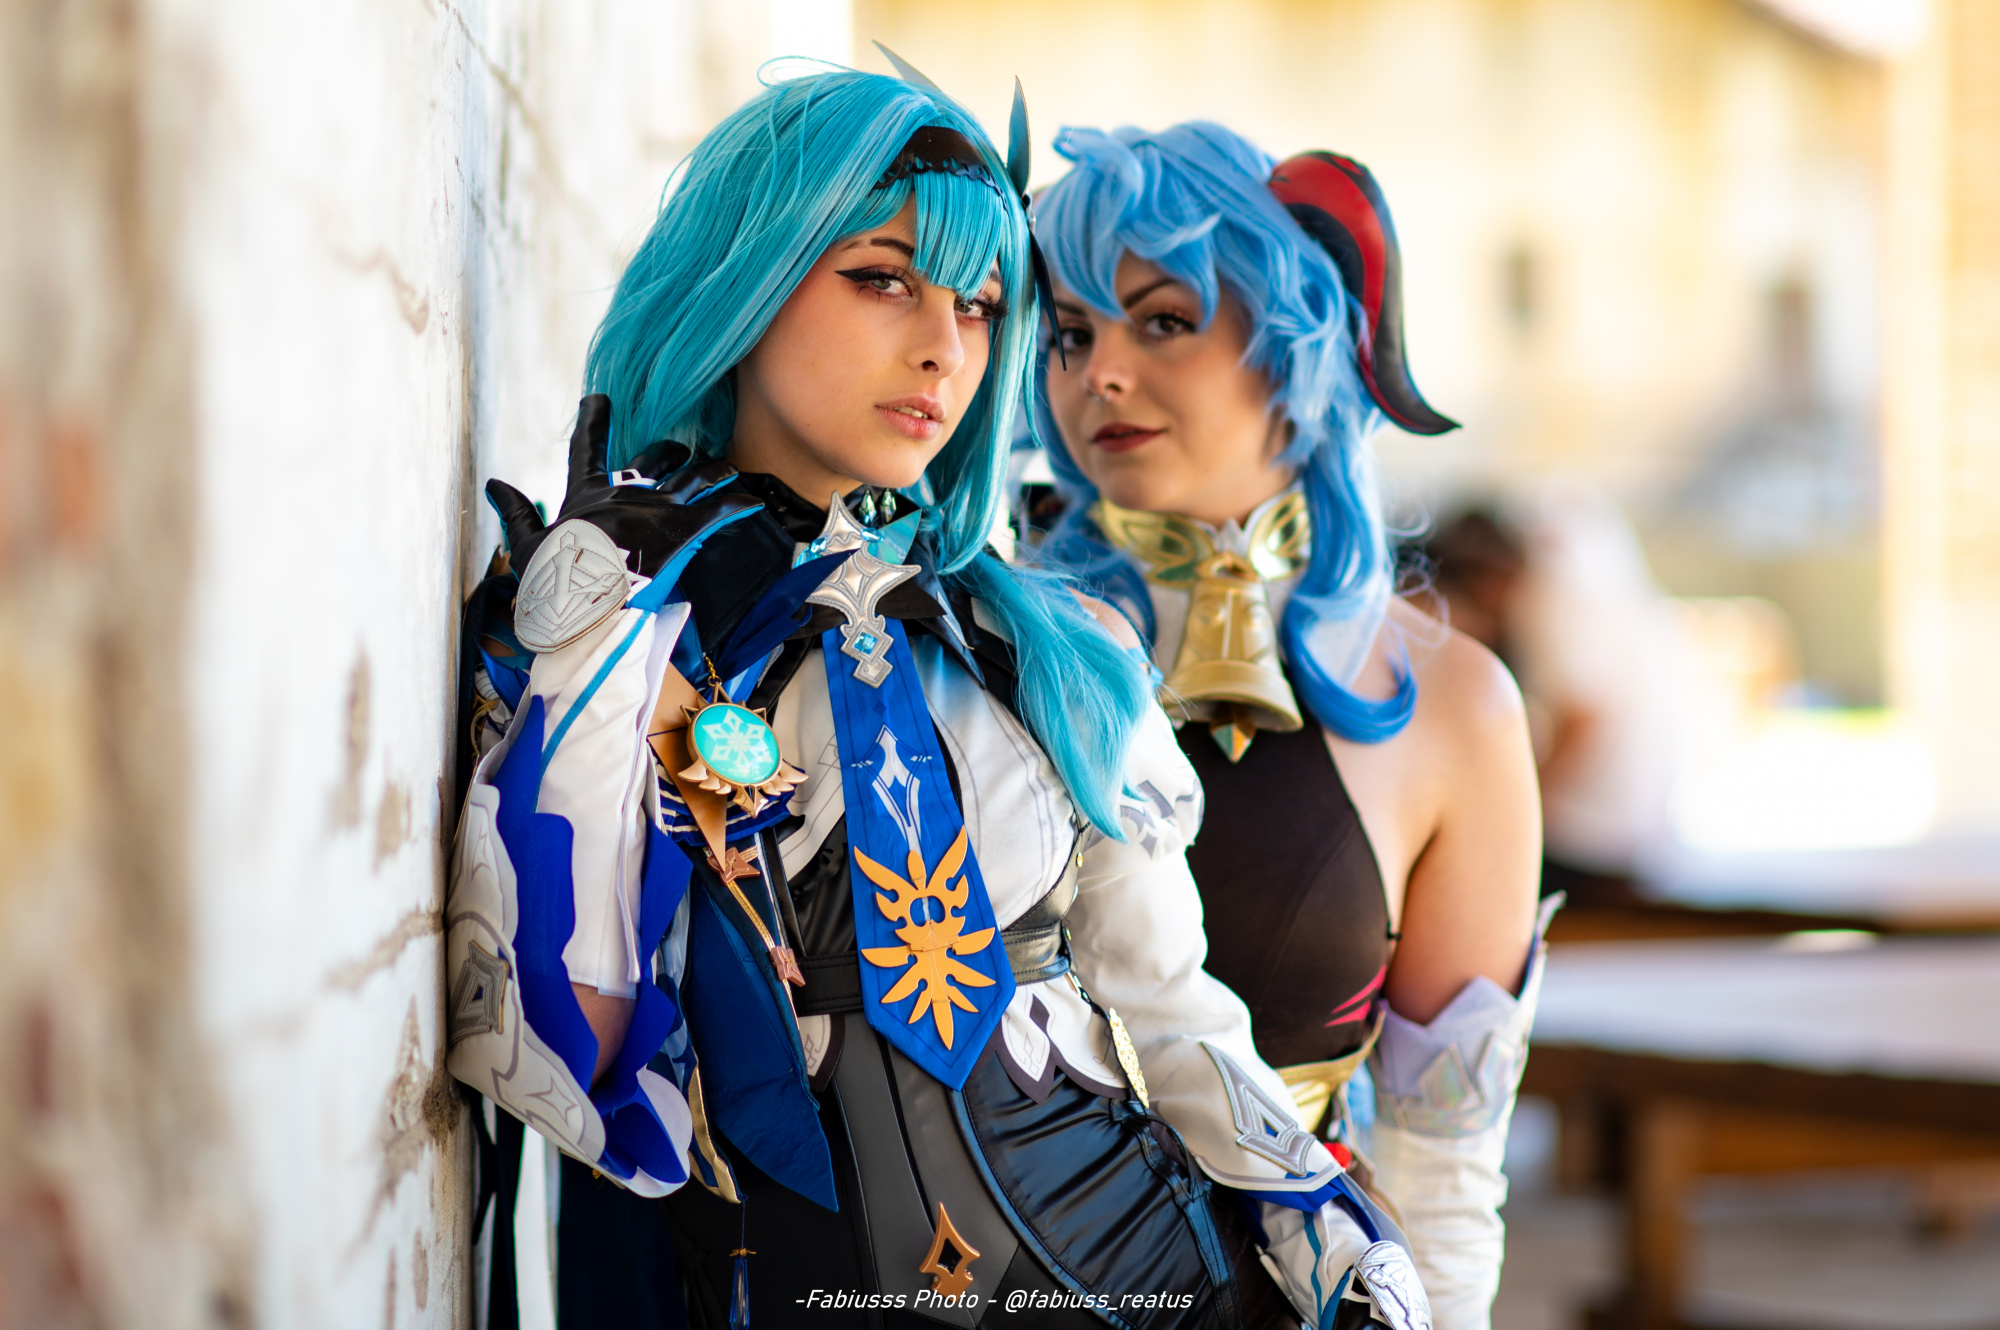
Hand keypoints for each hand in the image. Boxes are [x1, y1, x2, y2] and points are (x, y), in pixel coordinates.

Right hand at [485, 395, 760, 578]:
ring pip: (696, 477)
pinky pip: (719, 509)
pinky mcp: (682, 531)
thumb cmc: (554, 590)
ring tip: (728, 468)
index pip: (587, 448)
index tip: (600, 398)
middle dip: (669, 451)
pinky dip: (737, 503)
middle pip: (654, 457)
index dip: (594, 420)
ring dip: (714, 471)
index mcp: (586, 497)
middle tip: (681, 452)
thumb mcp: (527, 550)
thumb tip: (494, 484)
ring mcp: (655, 510)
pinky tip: (754, 501)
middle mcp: (624, 495)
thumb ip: (516, 514)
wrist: (586, 616)